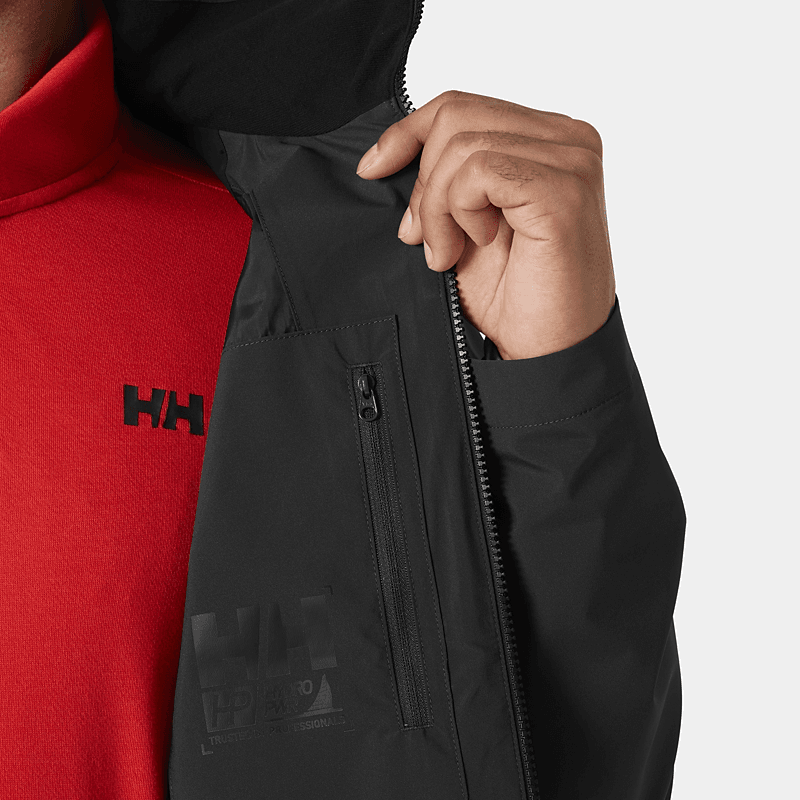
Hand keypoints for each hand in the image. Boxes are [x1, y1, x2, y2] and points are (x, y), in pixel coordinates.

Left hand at [356, 90, 615, 359]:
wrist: (548, 354)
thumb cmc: (515, 298)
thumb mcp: (463, 224)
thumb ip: (445, 181)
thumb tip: (384, 156)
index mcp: (549, 140)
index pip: (464, 106)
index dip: (408, 131)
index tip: (372, 168)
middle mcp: (569, 140)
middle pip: (457, 116)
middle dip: (423, 183)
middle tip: (423, 240)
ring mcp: (571, 161)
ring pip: (462, 144)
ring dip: (438, 206)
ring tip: (447, 252)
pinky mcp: (563, 190)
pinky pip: (479, 170)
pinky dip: (461, 211)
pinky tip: (478, 244)